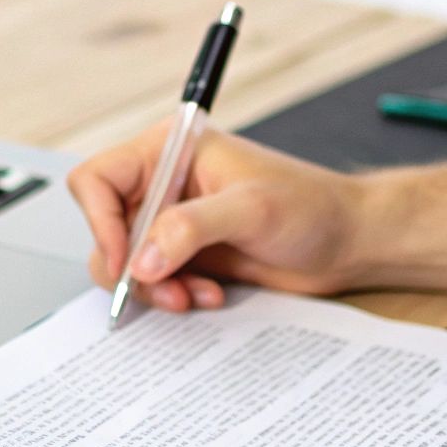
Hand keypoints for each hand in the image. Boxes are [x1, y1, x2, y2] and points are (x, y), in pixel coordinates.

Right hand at [67, 122, 364, 310]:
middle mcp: (163, 183)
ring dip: (154, 288)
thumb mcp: (252, 209)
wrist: (348, 242)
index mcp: (170, 150)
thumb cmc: (312, 207)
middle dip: (129, 265)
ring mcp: (171, 221)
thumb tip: (141, 260)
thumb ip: (190, 228)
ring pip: (125, 261)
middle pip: (105, 226)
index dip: (101, 220)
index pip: (98, 178)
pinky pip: (153, 282)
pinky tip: (211, 295)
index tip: (125, 259)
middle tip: (166, 289)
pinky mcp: (185, 253)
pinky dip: (174, 295)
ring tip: (194, 295)